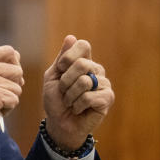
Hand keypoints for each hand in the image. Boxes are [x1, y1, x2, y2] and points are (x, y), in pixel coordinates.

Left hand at [42, 35, 113, 149]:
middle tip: (63, 92)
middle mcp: (96, 70)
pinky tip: (78, 109)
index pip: (83, 45)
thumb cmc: (55, 100)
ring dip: (70, 95)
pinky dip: (77, 105)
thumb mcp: (52, 77)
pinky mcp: (107, 98)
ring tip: (70, 102)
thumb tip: (71, 37)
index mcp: (83, 62)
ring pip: (84, 81)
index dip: (69, 56)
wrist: (59, 122)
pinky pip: (89, 96)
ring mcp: (104, 83)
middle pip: (82, 64)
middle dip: (65, 81)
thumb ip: (61, 59)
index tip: (60, 68)